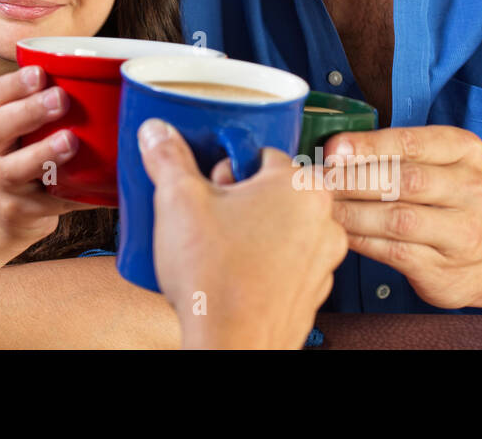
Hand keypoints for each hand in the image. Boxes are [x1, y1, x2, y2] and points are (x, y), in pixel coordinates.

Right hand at [0, 65, 94, 249]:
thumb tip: (110, 76)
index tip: (40, 72)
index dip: (15, 84)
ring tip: (70, 141)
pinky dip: (70, 196)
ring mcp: (2, 182)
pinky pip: (45, 203)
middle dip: (29, 111)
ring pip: (14, 169)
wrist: (2, 211)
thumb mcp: (25, 126)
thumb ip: (51, 102)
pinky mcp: (20, 210)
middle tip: (60, 99)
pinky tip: (95, 189)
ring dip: (42, 153)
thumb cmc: (26, 154)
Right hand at [138, 119, 346, 348]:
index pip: (258, 154)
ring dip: (249, 233)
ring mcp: (322, 261)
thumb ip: (167, 157)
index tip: (206, 184)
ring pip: (278, 228)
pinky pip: (284, 264)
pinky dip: (261, 265)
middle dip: (235, 200)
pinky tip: (230, 275)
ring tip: (215, 250)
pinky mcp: (311, 293)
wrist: (231, 347)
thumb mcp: (178, 200)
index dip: (223, 169)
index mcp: (300, 187)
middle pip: (269, 191)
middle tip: (206, 218)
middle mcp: (323, 221)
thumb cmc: (217, 280)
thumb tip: (159, 134)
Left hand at [326, 126, 481, 309]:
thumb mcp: (438, 165)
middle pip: (403, 181)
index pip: (411, 143)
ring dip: (351, 212)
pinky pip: (393, 251)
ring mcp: (462, 232)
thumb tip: (330, 149)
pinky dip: (360, 240)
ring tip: (320, 206)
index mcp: (464, 151)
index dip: (368, 146)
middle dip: (352, 179)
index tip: (331, 149)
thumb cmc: (450, 201)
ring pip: (397, 219)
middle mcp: (470, 189)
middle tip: (316, 179)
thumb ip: (394, 154)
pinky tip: (338, 231)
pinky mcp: (445, 268)